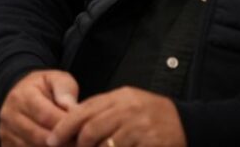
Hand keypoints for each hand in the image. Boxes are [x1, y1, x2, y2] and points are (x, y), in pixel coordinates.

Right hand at [0, 70, 79, 146]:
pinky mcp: (7, 145)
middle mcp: (9, 115)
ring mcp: (6, 132)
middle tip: (81, 143)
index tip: (83, 130)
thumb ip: (65, 90)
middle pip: (40, 137)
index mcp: (21, 96)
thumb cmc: (44, 88)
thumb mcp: (56, 79)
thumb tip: (72, 109)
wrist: (22, 94)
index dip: (66, 126)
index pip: (46, 116)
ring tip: (72, 145)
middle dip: (64, 143)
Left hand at [48, 86, 185, 146]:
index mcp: (119, 98)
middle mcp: (129, 111)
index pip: (83, 111)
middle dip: (76, 144)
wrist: (188, 123)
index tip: (52, 139)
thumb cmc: (149, 113)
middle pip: (91, 130)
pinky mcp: (151, 145)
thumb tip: (71, 118)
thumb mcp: (127, 102)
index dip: (64, 127)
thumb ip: (102, 109)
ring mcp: (141, 130)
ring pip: (105, 146)